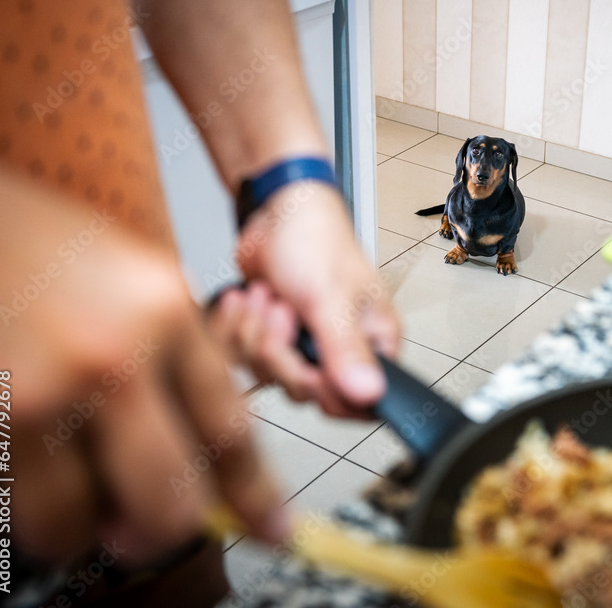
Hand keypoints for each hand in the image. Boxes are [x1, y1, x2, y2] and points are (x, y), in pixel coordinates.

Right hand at [0, 167, 286, 563]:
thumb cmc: (45, 243)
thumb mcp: (140, 283)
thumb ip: (177, 361)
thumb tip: (203, 453)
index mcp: (166, 314)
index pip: (230, 431)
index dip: (255, 495)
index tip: (272, 528)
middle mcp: (113, 357)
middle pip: (169, 497)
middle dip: (165, 529)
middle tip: (151, 528)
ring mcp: (41, 391)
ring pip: (81, 521)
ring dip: (85, 526)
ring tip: (78, 494)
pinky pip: (15, 503)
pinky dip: (31, 504)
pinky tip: (34, 466)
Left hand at [216, 182, 399, 417]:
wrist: (276, 209)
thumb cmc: (315, 239)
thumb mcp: (330, 298)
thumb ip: (347, 350)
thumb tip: (371, 394)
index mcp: (373, 342)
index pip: (360, 402)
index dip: (327, 392)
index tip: (308, 366)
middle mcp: (341, 349)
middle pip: (303, 391)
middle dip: (279, 351)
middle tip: (283, 313)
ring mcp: (303, 345)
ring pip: (268, 375)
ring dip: (255, 332)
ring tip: (267, 296)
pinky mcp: (271, 337)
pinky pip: (243, 357)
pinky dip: (237, 326)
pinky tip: (248, 297)